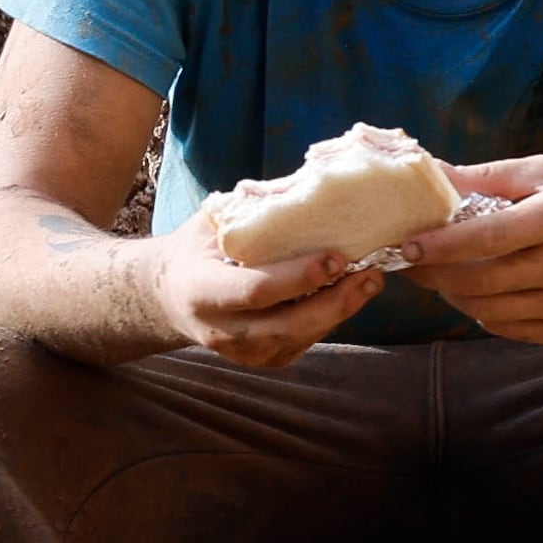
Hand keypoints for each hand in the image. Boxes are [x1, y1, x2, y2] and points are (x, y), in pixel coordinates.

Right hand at [143, 234, 387, 372]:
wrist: (171, 296)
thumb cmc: (197, 250)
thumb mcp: (210, 225)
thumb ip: (248, 211)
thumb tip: (304, 182)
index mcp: (204, 291)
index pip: (257, 289)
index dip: (299, 277)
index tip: (337, 257)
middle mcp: (223, 330)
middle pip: (288, 323)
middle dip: (336, 301)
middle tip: (372, 274)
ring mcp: (245, 353)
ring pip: (302, 337)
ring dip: (341, 311)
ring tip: (372, 282)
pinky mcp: (265, 360)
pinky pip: (304, 342)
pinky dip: (330, 320)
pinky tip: (352, 295)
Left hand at [402, 155, 542, 343]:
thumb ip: (489, 176)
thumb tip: (432, 172)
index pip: (486, 238)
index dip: (440, 245)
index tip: (406, 246)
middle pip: (480, 281)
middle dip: (435, 275)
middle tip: (411, 264)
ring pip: (489, 311)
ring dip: (455, 296)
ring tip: (444, 277)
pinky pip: (509, 329)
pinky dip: (485, 314)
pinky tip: (482, 295)